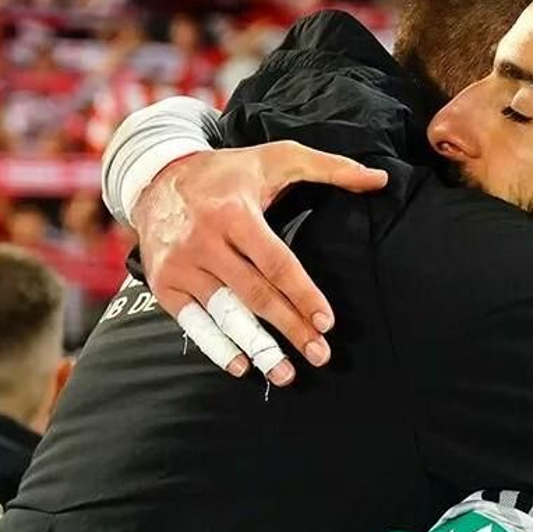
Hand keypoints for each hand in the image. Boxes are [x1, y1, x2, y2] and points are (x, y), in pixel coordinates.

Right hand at [135, 144, 388, 386]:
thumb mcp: (274, 157)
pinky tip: (242, 366)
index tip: (327, 323)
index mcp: (234, 212)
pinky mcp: (165, 285)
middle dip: (290, 328)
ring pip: (226, 314)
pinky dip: (217, 348)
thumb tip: (377, 180)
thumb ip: (328, 167)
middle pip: (255, 294)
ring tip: (286, 374)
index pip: (276, 262)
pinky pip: (194, 324)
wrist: (155, 178)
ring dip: (257, 348)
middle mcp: (204, 241)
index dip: (303, 294)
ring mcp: (182, 266)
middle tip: (320, 356)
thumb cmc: (226, 173)